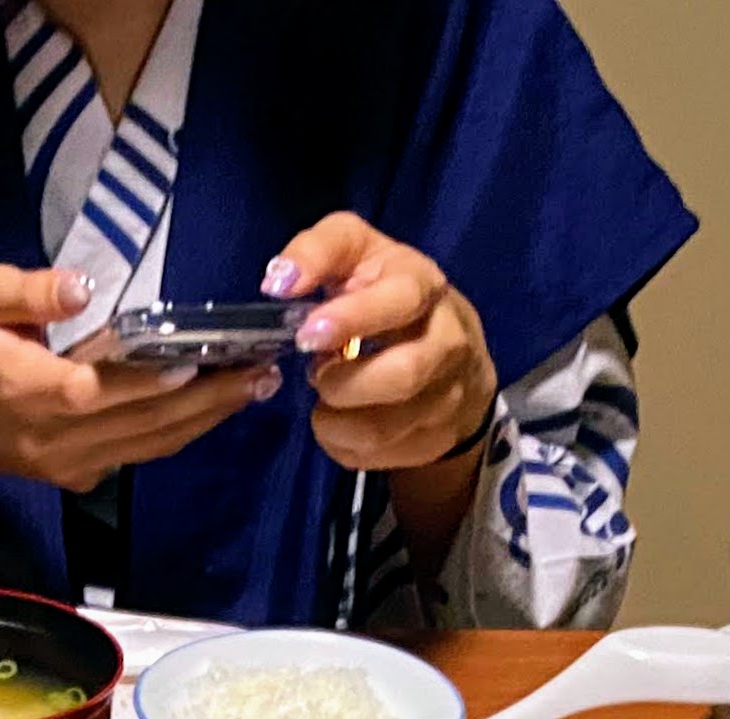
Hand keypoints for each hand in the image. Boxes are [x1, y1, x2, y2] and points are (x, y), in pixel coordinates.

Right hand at [0, 264, 276, 599]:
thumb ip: (26, 291)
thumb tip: (79, 287)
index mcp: (27, 388)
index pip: (91, 391)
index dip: (141, 384)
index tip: (192, 367)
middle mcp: (56, 434)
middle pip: (140, 422)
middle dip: (205, 399)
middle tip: (261, 368)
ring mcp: (74, 462)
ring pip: (151, 443)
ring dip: (209, 418)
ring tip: (257, 385)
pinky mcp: (86, 476)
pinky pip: (144, 453)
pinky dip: (186, 431)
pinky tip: (221, 405)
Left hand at [268, 215, 495, 476]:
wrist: (451, 349)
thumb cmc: (386, 293)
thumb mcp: (357, 252)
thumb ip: (318, 251)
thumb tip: (278, 281)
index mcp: (423, 286)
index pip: (399, 301)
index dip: (352, 318)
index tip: (307, 335)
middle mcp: (448, 341)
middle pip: (401, 376)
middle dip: (341, 383)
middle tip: (315, 373)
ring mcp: (448, 396)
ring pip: (382, 429)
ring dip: (333, 421)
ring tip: (324, 400)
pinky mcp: (435, 439)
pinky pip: (374, 456)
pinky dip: (341, 444)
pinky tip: (340, 422)